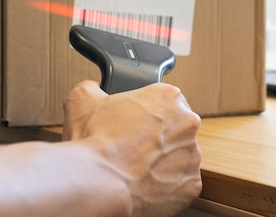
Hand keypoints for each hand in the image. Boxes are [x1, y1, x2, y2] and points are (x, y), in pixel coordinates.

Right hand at [62, 80, 201, 215]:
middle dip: (156, 138)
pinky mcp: (191, 184)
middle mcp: (187, 123)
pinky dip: (165, 186)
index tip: (134, 125)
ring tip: (136, 168)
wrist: (99, 183)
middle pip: (174, 128)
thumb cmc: (96, 143)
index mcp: (168, 97)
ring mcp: (192, 154)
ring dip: (162, 162)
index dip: (145, 114)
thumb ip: (93, 88)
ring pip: (178, 156)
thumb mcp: (83, 100)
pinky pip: (180, 183)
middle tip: (133, 148)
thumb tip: (93, 89)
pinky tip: (144, 184)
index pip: (162, 101)